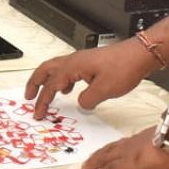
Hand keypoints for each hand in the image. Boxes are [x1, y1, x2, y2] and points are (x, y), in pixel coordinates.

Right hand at [24, 41, 155, 119]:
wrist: (140, 54)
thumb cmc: (124, 68)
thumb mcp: (104, 90)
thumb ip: (87, 100)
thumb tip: (81, 103)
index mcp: (72, 67)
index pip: (51, 85)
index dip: (43, 101)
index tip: (38, 113)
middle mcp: (73, 61)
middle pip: (45, 70)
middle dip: (34, 83)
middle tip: (28, 96)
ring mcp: (81, 60)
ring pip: (55, 68)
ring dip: (46, 80)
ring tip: (45, 93)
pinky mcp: (90, 62)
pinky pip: (68, 70)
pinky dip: (62, 80)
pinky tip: (69, 89)